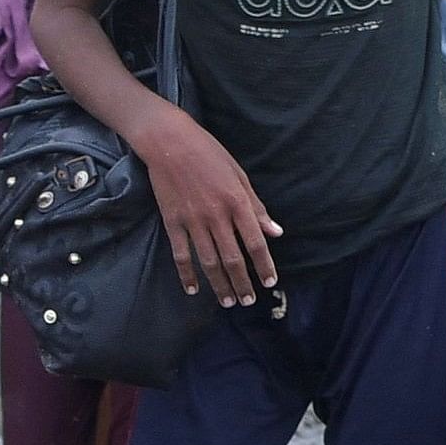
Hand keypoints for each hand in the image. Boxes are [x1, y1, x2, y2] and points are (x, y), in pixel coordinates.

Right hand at [139, 110, 279, 304]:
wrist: (169, 142)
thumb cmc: (210, 154)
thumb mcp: (240, 176)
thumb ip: (257, 208)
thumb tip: (276, 232)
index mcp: (238, 202)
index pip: (256, 242)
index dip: (264, 265)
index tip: (270, 282)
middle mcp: (217, 215)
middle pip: (233, 258)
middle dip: (242, 283)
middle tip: (248, 301)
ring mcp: (193, 220)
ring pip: (209, 261)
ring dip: (220, 285)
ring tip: (228, 302)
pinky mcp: (172, 221)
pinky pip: (181, 254)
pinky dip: (187, 274)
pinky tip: (194, 290)